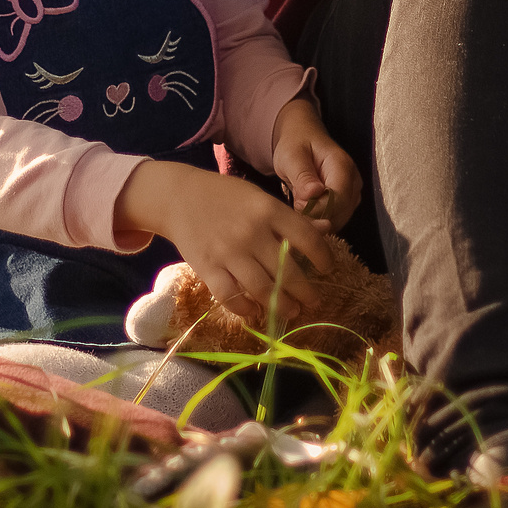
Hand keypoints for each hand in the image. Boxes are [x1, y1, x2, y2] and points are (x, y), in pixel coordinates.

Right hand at [115, 161, 337, 324]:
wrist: (179, 196)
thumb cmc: (226, 197)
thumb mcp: (261, 199)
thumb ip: (292, 218)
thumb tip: (327, 228)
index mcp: (269, 210)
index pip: (307, 238)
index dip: (323, 257)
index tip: (327, 269)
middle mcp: (252, 232)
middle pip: (288, 271)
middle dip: (306, 292)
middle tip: (313, 301)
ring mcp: (229, 252)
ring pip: (263, 289)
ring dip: (282, 306)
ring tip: (292, 311)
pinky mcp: (208, 268)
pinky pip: (232, 297)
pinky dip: (246, 309)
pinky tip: (255, 311)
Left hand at [270, 97, 363, 227]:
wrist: (302, 137)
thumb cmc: (296, 144)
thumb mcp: (292, 156)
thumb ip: (302, 176)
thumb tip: (313, 194)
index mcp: (342, 166)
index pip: (338, 200)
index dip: (316, 210)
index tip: (296, 206)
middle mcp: (353, 181)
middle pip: (340, 214)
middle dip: (315, 218)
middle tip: (294, 208)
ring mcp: (352, 193)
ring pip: (338, 220)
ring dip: (316, 221)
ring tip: (298, 206)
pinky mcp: (346, 203)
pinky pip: (335, 220)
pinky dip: (319, 221)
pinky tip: (305, 211)